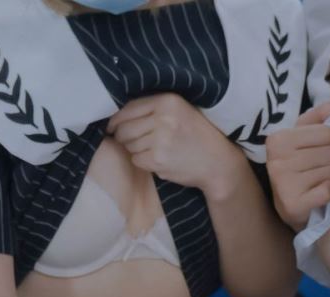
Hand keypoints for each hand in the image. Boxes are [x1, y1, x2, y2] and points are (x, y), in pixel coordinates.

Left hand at [107, 94, 245, 200]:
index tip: (111, 126)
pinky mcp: (158, 159)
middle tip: (132, 141)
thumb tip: (119, 116)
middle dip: (123, 136)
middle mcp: (163, 118)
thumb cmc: (198, 136)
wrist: (218, 163)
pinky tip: (156, 159)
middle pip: (125, 128)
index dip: (116, 119)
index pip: (129, 108)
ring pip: (129, 145)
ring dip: (135, 149)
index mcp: (168, 101)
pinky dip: (142, 161)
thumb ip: (154, 109)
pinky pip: (136, 159)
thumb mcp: (181, 111)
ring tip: (152, 149)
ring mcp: (160, 139)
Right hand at [265, 102, 329, 230]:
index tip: (326, 150)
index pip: (327, 131)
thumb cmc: (300, 166)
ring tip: (324, 179)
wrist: (291, 206)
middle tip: (326, 168)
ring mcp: (283, 183)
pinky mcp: (292, 204)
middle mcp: (277, 160)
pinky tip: (322, 192)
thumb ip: (322, 117)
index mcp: (278, 139)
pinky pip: (328, 190)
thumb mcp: (305, 137)